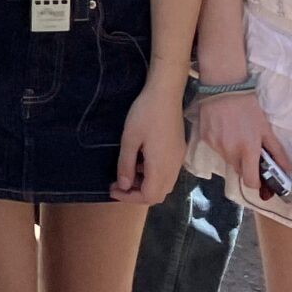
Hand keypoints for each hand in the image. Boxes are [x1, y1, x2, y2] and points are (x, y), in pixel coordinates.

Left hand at [112, 83, 186, 203]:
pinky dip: (152, 174)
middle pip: (158, 194)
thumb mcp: (130, 138)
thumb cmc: (144, 114)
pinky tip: (140, 161)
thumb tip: (124, 186)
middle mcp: (173, 168)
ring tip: (126, 172)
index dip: (130, 197)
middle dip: (137, 194)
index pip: (149, 196)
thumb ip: (126, 164)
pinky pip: (167, 173)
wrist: (165, 94)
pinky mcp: (178, 152)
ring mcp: (178, 160)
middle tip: (118, 184)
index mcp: (161, 167)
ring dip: (145, 184)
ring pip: (163, 184)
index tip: (113, 189)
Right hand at [196, 89, 287, 198]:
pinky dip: (222, 144)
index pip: (250, 182)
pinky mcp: (205, 138)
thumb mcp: (266, 129)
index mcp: (248, 150)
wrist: (223, 87)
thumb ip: (277, 152)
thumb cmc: (248, 108)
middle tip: (249, 151)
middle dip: (246, 166)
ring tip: (235, 136)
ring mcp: (215, 145)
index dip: (256, 183)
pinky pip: (216, 149)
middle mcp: (230, 151)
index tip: (260, 178)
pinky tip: (224, 130)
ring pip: (227, 160)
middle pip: (239, 171)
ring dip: (234, 154)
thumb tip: (288, 170)